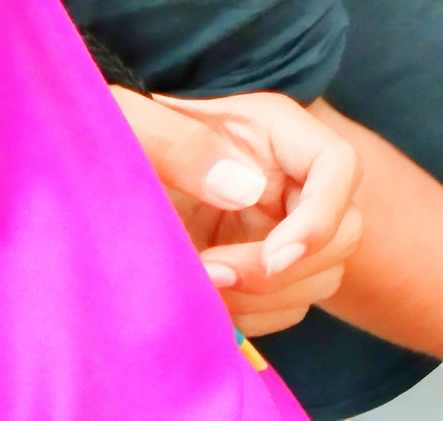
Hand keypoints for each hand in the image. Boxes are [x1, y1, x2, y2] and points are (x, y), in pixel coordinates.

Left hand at [112, 88, 363, 336]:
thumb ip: (182, 145)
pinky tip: (206, 301)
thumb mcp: (136, 125)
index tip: (272, 259)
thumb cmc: (119, 136)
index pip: (338, 166)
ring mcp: (285, 225)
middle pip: (342, 231)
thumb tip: (242, 190)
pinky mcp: (266, 266)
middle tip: (211, 273)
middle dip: (283, 271)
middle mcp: (295, 179)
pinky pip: (290, 305)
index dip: (319, 217)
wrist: (100, 176)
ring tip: (199, 285)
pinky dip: (254, 316)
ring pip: (322, 276)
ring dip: (266, 299)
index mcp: (278, 131)